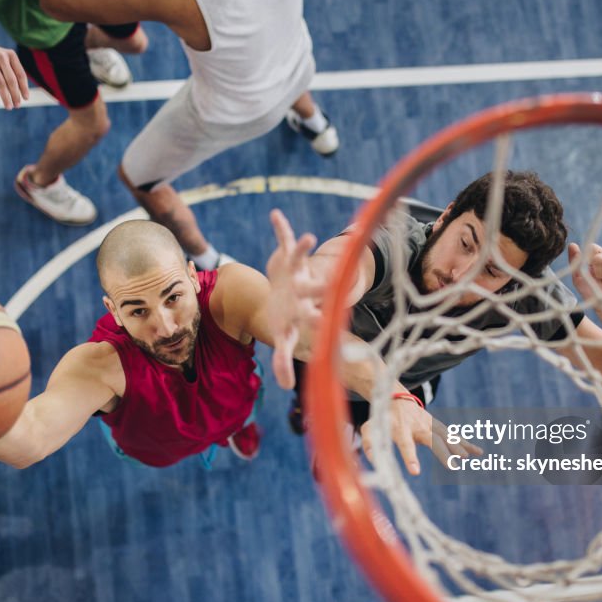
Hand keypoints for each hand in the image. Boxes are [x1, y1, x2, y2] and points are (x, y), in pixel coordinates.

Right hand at [0, 37, 29, 108]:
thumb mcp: (6, 58)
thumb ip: (13, 71)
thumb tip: (21, 92)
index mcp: (11, 56)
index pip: (21, 74)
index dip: (24, 88)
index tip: (26, 98)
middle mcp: (2, 58)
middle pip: (12, 80)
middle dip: (16, 95)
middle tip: (17, 105)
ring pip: (0, 83)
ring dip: (5, 97)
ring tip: (8, 106)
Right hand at [266, 209, 323, 388]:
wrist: (286, 291)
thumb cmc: (287, 318)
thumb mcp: (284, 337)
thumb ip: (283, 362)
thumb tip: (286, 386)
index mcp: (305, 310)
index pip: (313, 317)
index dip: (316, 319)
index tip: (321, 322)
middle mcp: (304, 290)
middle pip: (311, 289)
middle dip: (317, 286)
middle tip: (326, 285)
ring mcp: (297, 272)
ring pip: (300, 259)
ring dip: (300, 249)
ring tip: (306, 238)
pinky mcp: (288, 257)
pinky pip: (284, 240)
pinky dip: (281, 228)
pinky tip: (275, 214)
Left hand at [358, 398, 482, 475]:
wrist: (395, 396)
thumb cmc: (381, 418)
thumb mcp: (370, 429)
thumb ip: (369, 445)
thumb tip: (373, 462)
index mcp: (401, 429)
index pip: (406, 444)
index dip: (410, 457)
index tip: (416, 472)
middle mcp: (418, 426)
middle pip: (433, 440)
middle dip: (443, 453)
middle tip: (453, 465)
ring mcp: (430, 424)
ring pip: (446, 436)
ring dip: (458, 446)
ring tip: (467, 458)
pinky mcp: (437, 425)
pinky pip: (453, 435)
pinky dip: (465, 442)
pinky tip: (477, 452)